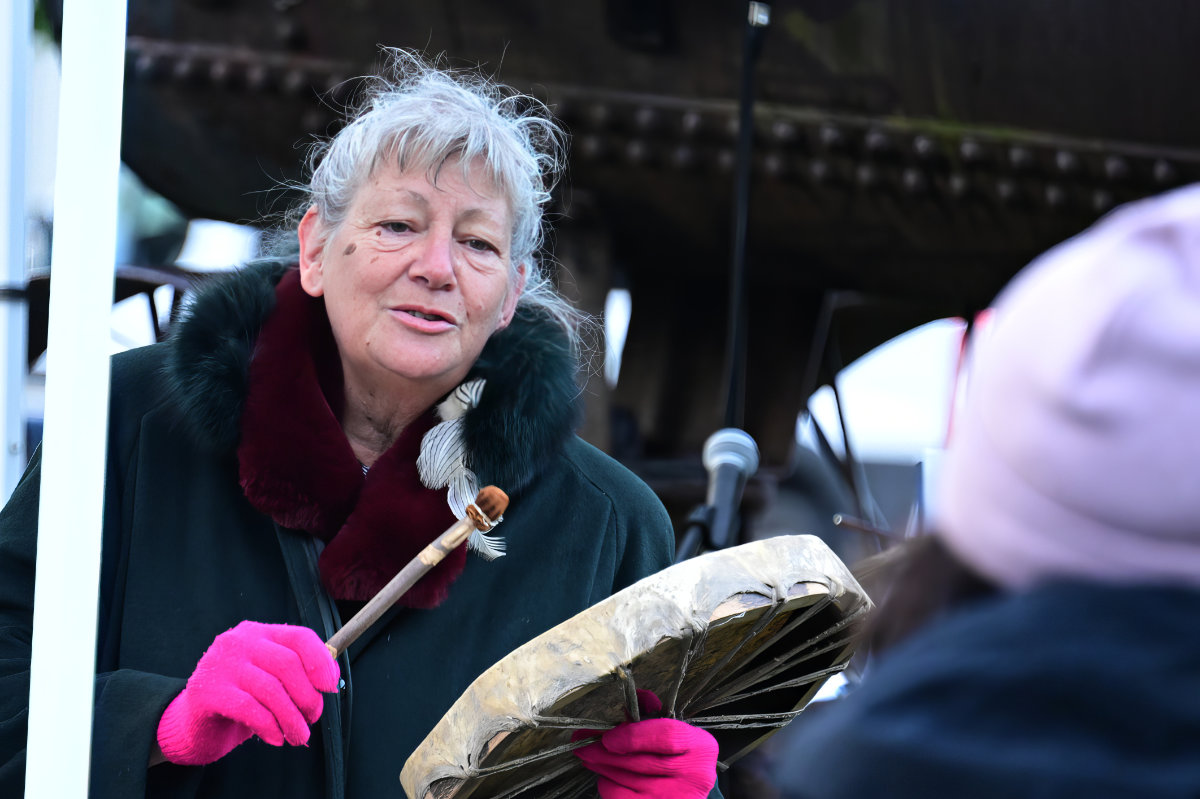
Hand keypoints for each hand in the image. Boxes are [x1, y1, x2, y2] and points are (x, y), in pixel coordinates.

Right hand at [156, 621, 340, 765]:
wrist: (194, 723)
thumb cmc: (242, 699)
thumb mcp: (270, 679)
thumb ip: (297, 674)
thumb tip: (331, 681)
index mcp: (259, 633)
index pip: (299, 637)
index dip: (321, 662)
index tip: (330, 687)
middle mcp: (239, 641)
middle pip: (288, 664)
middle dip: (307, 696)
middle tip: (312, 719)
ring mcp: (220, 664)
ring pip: (270, 689)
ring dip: (292, 718)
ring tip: (299, 736)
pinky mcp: (206, 691)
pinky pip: (249, 708)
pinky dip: (270, 726)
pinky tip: (276, 738)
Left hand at [575, 690, 718, 797]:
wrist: (691, 790)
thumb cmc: (680, 756)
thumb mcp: (676, 732)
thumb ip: (654, 712)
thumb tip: (636, 694)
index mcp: (700, 747)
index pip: (666, 737)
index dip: (633, 736)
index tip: (608, 737)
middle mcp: (693, 775)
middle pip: (640, 762)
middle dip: (604, 752)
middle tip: (581, 743)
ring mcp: (676, 798)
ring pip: (627, 781)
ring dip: (601, 766)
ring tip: (587, 755)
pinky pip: (621, 798)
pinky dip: (608, 785)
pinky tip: (605, 776)